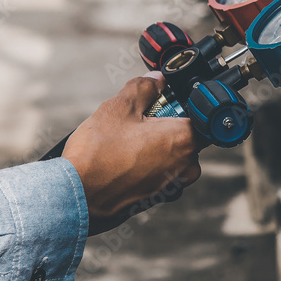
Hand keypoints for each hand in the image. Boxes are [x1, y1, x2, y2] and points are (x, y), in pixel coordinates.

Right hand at [62, 72, 201, 220]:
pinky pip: (161, 176)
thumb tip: (156, 80)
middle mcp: (186, 165)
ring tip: (127, 144)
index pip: (203, 118)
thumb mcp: (119, 108)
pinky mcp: (157, 199)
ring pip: (173, 158)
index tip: (166, 105)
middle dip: (167, 128)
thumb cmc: (99, 154)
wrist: (76, 198)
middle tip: (139, 123)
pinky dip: (147, 168)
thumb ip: (143, 88)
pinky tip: (124, 163)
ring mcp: (173, 186)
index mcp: (184, 139)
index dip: (185, 108)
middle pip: (187, 137)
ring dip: (156, 149)